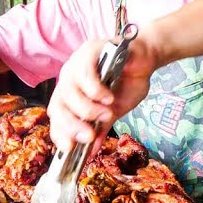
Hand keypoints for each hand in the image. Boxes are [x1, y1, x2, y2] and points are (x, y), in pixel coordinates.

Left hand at [48, 32, 161, 151]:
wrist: (146, 59)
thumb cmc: (128, 83)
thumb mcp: (114, 111)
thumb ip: (100, 127)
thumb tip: (91, 151)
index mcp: (70, 95)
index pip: (56, 116)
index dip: (59, 133)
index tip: (70, 148)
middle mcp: (68, 80)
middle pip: (58, 106)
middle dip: (72, 125)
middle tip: (89, 136)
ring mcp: (76, 64)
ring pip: (68, 91)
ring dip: (87, 109)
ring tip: (107, 113)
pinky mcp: (88, 51)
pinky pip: (84, 73)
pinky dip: (95, 90)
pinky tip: (108, 97)